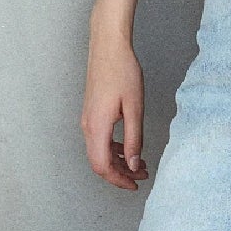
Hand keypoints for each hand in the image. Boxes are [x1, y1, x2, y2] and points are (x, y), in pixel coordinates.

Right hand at [80, 29, 149, 190]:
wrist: (108, 46)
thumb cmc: (123, 71)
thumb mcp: (134, 108)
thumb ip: (134, 139)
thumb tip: (134, 165)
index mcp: (97, 127)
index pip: (102, 166)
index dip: (119, 180)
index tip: (136, 184)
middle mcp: (87, 126)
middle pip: (99, 163)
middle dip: (120, 174)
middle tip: (142, 176)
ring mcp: (87, 119)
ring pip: (99, 152)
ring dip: (118, 162)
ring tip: (140, 163)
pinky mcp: (91, 112)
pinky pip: (99, 139)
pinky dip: (113, 149)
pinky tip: (129, 147)